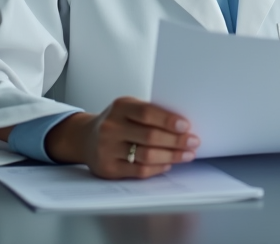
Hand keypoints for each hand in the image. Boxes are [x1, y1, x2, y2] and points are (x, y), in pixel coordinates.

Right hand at [46, 97, 199, 178]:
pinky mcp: (108, 168)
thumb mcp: (128, 108)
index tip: (186, 125)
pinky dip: (158, 168)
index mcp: (120, 107)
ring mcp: (108, 149)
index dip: (168, 120)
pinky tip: (168, 163)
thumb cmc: (116, 122)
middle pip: (150, 136)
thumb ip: (150, 113)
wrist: (86, 138)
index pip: (147, 113)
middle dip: (176, 141)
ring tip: (186, 154)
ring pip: (146, 155)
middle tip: (193, 142)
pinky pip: (139, 171)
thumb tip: (183, 125)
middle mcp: (111, 127)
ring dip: (171, 156)